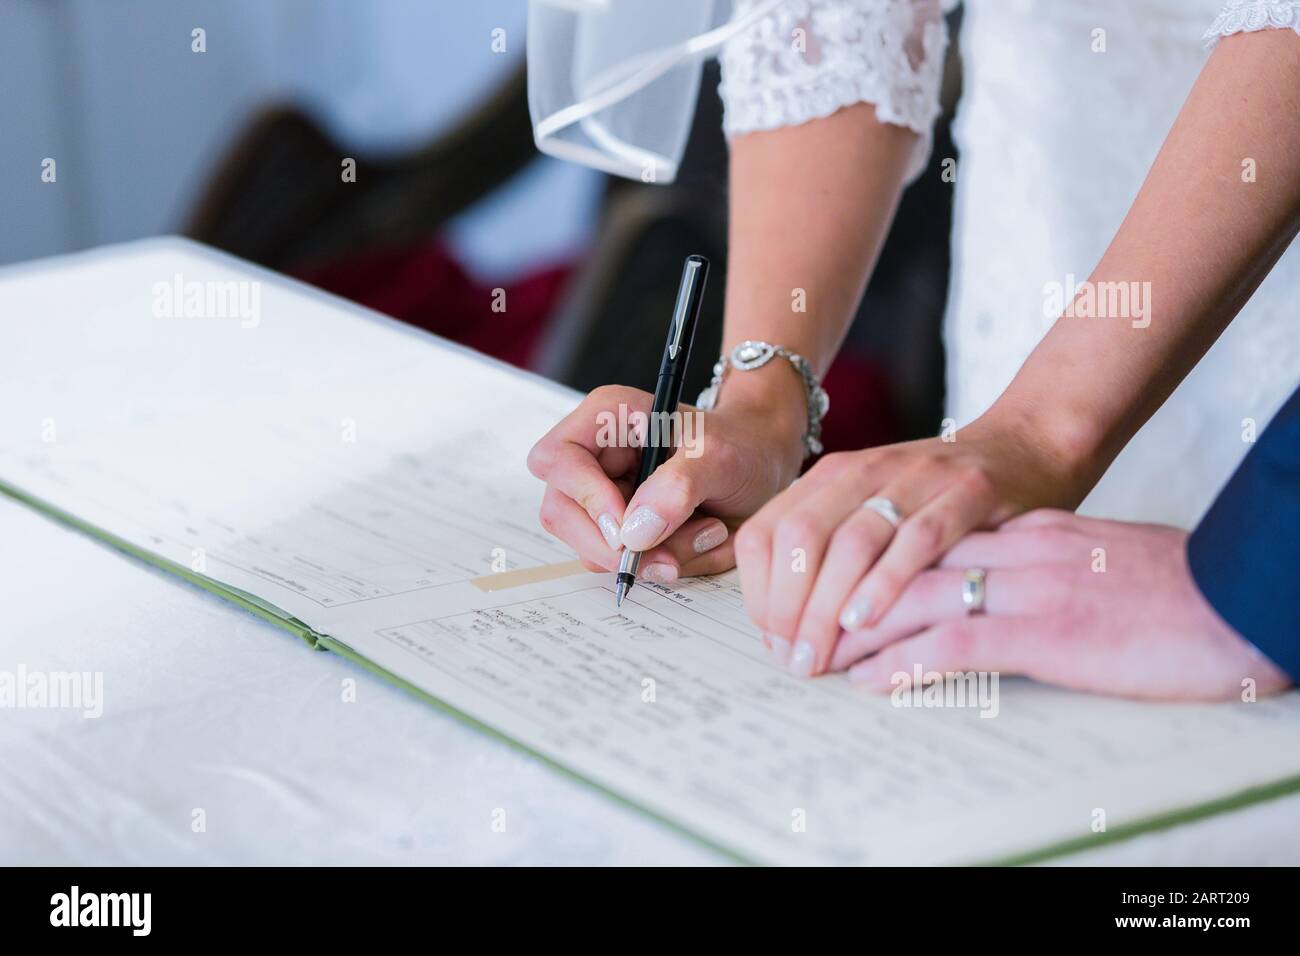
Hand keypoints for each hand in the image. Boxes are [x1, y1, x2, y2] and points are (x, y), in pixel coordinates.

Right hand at [526, 383, 804, 583]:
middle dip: (616, 545)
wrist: (764, 463)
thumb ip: (680, 486)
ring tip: (707, 534)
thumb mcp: (721, 456)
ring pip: (592, 548)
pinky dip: (663, 564)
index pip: (556, 459)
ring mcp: (602, 496)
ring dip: (651, 557)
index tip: (628, 530)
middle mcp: (594, 457)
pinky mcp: (619, 529)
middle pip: (561, 513)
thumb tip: (635, 531)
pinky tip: (699, 540)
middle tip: (671, 557)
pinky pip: (621, 564)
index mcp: (607, 418)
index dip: (585, 498)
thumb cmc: (742, 443)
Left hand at [733, 417, 1080, 676]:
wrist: (1027, 446)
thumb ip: (830, 549)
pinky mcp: (969, 491)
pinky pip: (919, 540)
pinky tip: (867, 619)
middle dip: (788, 607)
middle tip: (795, 660)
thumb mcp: (872, 508)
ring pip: (852, 542)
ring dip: (827, 606)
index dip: (760, 591)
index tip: (771, 638)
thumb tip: (781, 625)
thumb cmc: (942, 496)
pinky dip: (887, 582)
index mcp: (832, 476)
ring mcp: (918, 478)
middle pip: (801, 539)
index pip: (767, 532)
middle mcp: (866, 471)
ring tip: (821, 654)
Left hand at [833, 510, 1291, 700]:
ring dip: (850, 628)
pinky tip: (872, 681)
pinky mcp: (1050, 627)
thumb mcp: (1074, 553)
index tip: (812, 588)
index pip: (904, 526)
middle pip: (889, 550)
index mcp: (1011, 525)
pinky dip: (906, 660)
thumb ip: (1018, 555)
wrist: (1234, 590)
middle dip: (829, 590)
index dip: (847, 557)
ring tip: (813, 660)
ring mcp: (1026, 581)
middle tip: (792, 631)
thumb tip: (969, 580)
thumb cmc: (1159, 582)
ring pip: (909, 591)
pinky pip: (958, 637)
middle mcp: (1008, 543)